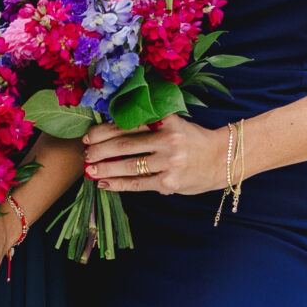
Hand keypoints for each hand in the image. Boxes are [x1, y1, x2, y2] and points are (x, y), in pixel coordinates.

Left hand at [83, 114, 223, 194]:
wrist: (221, 159)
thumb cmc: (191, 140)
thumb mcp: (173, 125)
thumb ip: (148, 125)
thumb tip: (109, 132)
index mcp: (166, 121)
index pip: (127, 124)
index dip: (103, 131)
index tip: (88, 137)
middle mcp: (167, 140)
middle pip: (123, 145)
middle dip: (98, 151)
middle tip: (85, 155)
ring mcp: (169, 163)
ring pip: (127, 166)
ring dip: (104, 169)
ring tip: (90, 171)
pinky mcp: (169, 183)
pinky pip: (137, 184)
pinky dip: (117, 185)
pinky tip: (104, 184)